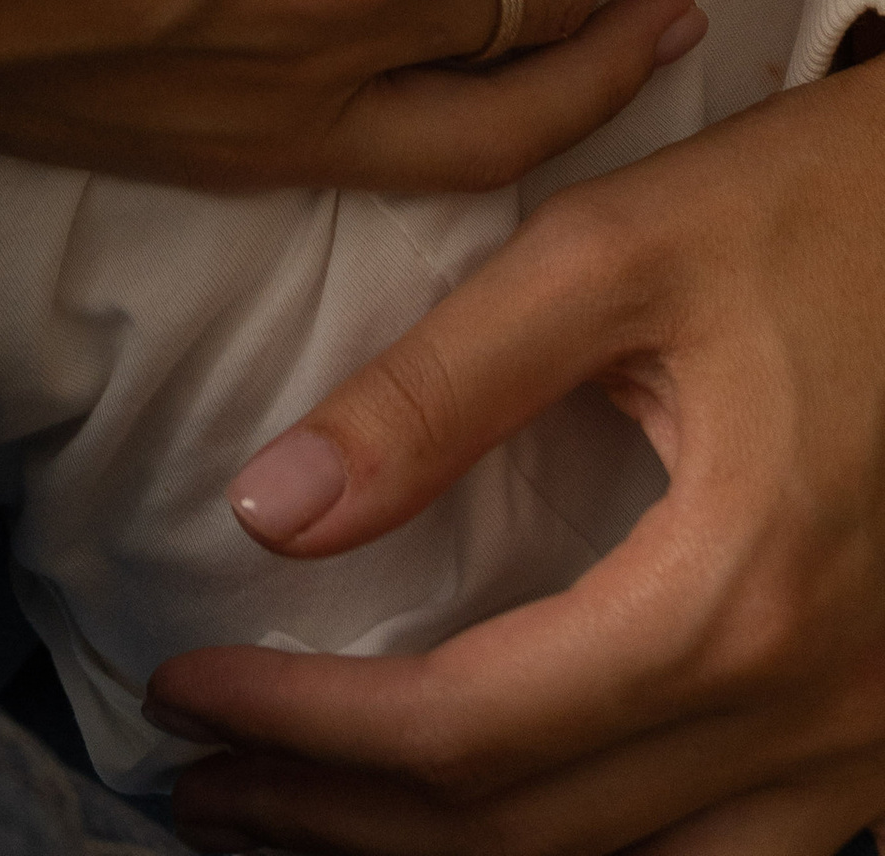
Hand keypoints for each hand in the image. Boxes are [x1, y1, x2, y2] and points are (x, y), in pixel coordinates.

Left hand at [151, 60, 884, 854]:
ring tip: (308, 822)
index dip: (306, 726)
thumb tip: (272, 510)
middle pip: (537, 838)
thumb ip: (435, 389)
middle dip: (343, 820)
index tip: (182, 691)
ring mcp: (866, 744)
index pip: (469, 727)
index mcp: (733, 599)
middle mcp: (812, 710)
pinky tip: (499, 824)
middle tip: (200, 779)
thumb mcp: (607, 253)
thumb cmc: (814, 205)